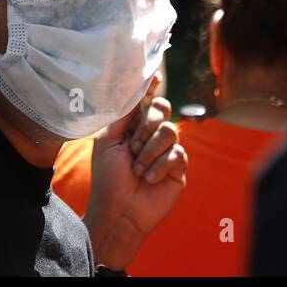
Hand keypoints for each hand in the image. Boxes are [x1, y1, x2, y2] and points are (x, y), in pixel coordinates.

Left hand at [83, 82, 186, 270]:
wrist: (118, 210)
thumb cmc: (108, 177)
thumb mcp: (107, 140)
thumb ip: (122, 113)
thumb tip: (133, 88)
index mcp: (133, 124)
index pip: (146, 98)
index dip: (151, 85)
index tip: (154, 76)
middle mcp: (151, 133)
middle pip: (162, 108)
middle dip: (146, 125)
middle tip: (131, 147)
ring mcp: (166, 149)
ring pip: (169, 131)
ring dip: (149, 151)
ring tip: (136, 169)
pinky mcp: (178, 167)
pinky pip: (177, 154)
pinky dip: (159, 166)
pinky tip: (148, 179)